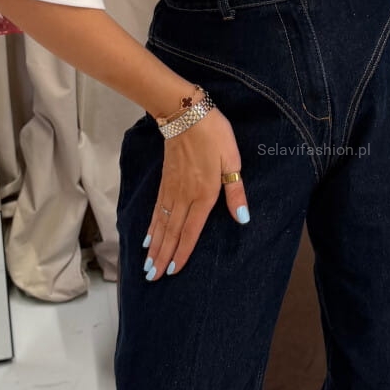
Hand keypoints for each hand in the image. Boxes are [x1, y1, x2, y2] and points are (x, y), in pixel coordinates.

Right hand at [143, 105, 248, 280]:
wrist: (185, 112)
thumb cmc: (214, 135)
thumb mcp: (232, 160)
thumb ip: (236, 191)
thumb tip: (243, 219)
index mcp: (203, 194)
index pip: (191, 231)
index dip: (182, 252)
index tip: (172, 271)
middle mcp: (184, 196)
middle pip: (172, 232)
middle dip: (162, 256)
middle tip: (152, 277)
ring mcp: (171, 189)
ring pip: (161, 223)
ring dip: (154, 246)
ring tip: (147, 264)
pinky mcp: (165, 181)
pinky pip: (157, 209)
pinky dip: (151, 225)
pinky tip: (147, 237)